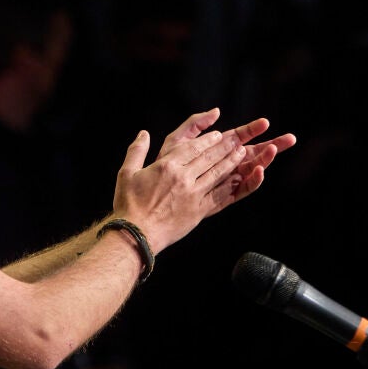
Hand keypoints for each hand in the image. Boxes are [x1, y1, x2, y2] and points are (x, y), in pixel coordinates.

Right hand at [111, 108, 293, 253]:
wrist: (137, 234)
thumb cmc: (129, 205)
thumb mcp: (126, 173)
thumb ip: (137, 151)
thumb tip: (143, 134)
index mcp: (167, 166)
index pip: (192, 148)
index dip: (207, 140)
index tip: (217, 135)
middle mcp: (183, 178)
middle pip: (209, 158)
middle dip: (224, 147)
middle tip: (235, 140)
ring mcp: (194, 195)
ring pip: (217, 174)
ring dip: (231, 162)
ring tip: (241, 153)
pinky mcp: (199, 211)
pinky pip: (219, 195)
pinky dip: (230, 185)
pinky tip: (237, 179)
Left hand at [156, 109, 295, 203]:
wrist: (150, 200)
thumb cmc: (160, 170)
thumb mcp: (175, 142)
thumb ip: (194, 124)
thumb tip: (216, 112)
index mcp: (213, 152)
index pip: (237, 138)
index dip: (252, 130)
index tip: (265, 122)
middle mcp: (221, 167)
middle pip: (250, 154)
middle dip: (270, 145)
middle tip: (290, 138)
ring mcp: (223, 183)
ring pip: (249, 170)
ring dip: (264, 160)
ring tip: (275, 149)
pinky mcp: (221, 199)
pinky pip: (240, 191)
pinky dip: (252, 182)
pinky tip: (260, 171)